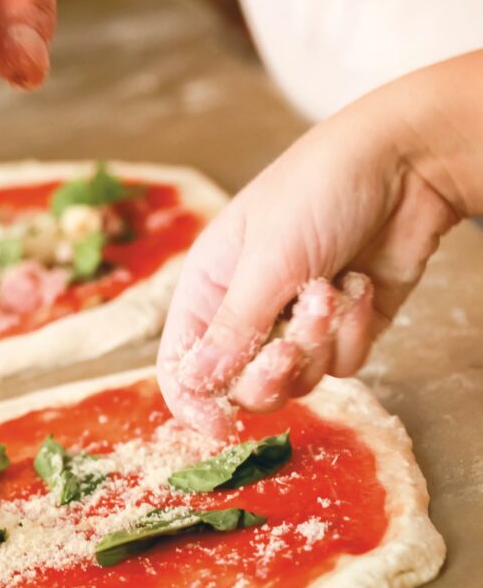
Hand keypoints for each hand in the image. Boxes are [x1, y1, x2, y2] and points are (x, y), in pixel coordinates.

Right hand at [157, 79, 463, 436]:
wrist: (405, 163)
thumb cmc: (317, 189)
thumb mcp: (266, 261)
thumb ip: (232, 330)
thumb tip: (194, 385)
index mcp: (208, 289)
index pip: (182, 364)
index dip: (194, 400)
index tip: (220, 424)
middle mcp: (246, 312)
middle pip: (240, 386)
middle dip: (269, 373)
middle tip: (288, 346)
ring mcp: (295, 323)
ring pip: (296, 381)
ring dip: (317, 341)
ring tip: (331, 288)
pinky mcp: (342, 330)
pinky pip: (341, 364)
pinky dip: (352, 330)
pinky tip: (359, 285)